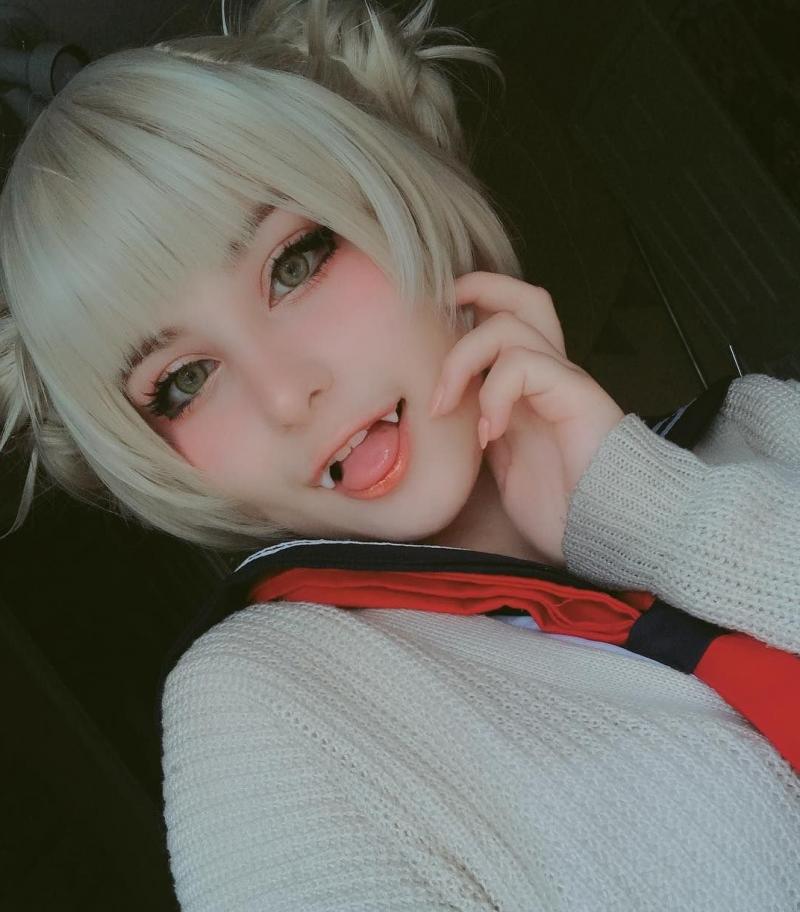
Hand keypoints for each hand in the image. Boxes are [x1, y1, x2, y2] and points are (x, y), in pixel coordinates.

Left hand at [430, 271, 624, 567]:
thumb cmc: (563, 509)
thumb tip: (446, 414)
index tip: (430, 331)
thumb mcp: (505, 465)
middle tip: (438, 312)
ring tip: (444, 405)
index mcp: (534, 389)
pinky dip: (493, 392)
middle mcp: (552, 375)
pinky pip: (524, 365)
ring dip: (463, 359)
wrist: (609, 535)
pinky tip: (489, 433)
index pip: (509, 322)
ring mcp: (566, 382)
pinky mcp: (575, 395)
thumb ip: (485, 430)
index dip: (473, 310)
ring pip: (511, 325)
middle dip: (477, 290)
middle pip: (523, 298)